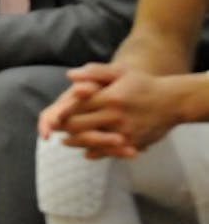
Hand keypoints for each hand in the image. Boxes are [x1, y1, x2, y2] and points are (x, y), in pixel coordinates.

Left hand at [47, 63, 185, 158]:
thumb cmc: (142, 84)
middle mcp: (115, 117)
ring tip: (65, 141)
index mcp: (109, 98)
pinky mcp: (133, 144)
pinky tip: (87, 151)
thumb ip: (94, 72)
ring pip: (92, 142)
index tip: (50, 117)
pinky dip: (95, 152)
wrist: (172, 101)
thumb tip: (69, 76)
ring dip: (75, 142)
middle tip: (52, 130)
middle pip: (80, 127)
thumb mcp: (119, 71)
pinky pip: (109, 152)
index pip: (76, 108)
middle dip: (64, 129)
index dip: (60, 114)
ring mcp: (125, 133)